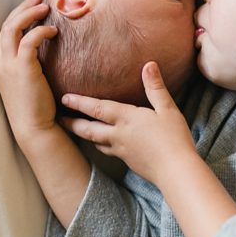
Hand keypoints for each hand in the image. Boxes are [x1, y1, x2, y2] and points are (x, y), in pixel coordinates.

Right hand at [0, 0, 59, 144]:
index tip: (32, 6)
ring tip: (44, 7)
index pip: (4, 32)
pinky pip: (29, 41)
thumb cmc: (36, 107)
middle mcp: (1, 62)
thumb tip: (45, 47)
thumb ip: (31, 63)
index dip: (17, 16)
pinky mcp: (22, 69)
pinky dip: (40, 31)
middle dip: (22, 8)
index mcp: (1, 65)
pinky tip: (52, 31)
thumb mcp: (29, 80)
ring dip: (29, 14)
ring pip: (13, 28)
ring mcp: (9, 65)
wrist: (34, 128)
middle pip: (6, 25)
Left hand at [61, 61, 197, 185]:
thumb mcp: (167, 109)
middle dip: (73, 122)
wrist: (176, 172)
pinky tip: (101, 144)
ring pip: (96, 142)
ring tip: (75, 129)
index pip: (97, 108)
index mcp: (127, 119)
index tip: (65, 98)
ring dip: (83, 135)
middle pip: (89, 129)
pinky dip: (99, 145)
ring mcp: (121, 150)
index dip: (80, 102)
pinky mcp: (127, 161)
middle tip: (60, 118)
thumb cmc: (174, 139)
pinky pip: (107, 151)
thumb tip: (149, 65)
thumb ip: (155, 87)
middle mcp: (119, 135)